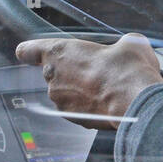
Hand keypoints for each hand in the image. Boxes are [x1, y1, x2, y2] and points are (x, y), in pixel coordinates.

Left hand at [15, 33, 162, 124]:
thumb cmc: (127, 68)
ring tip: (106, 88)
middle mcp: (53, 77)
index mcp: (59, 52)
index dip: (31, 52)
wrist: (134, 100)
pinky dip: (88, 107)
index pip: (28, 51)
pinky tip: (107, 102)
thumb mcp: (129, 43)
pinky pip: (76, 109)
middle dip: (72, 73)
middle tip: (97, 71)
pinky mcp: (72, 118)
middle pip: (55, 73)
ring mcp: (60, 100)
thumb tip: (127, 47)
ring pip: (66, 93)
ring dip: (81, 91)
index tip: (30, 54)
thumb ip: (118, 44)